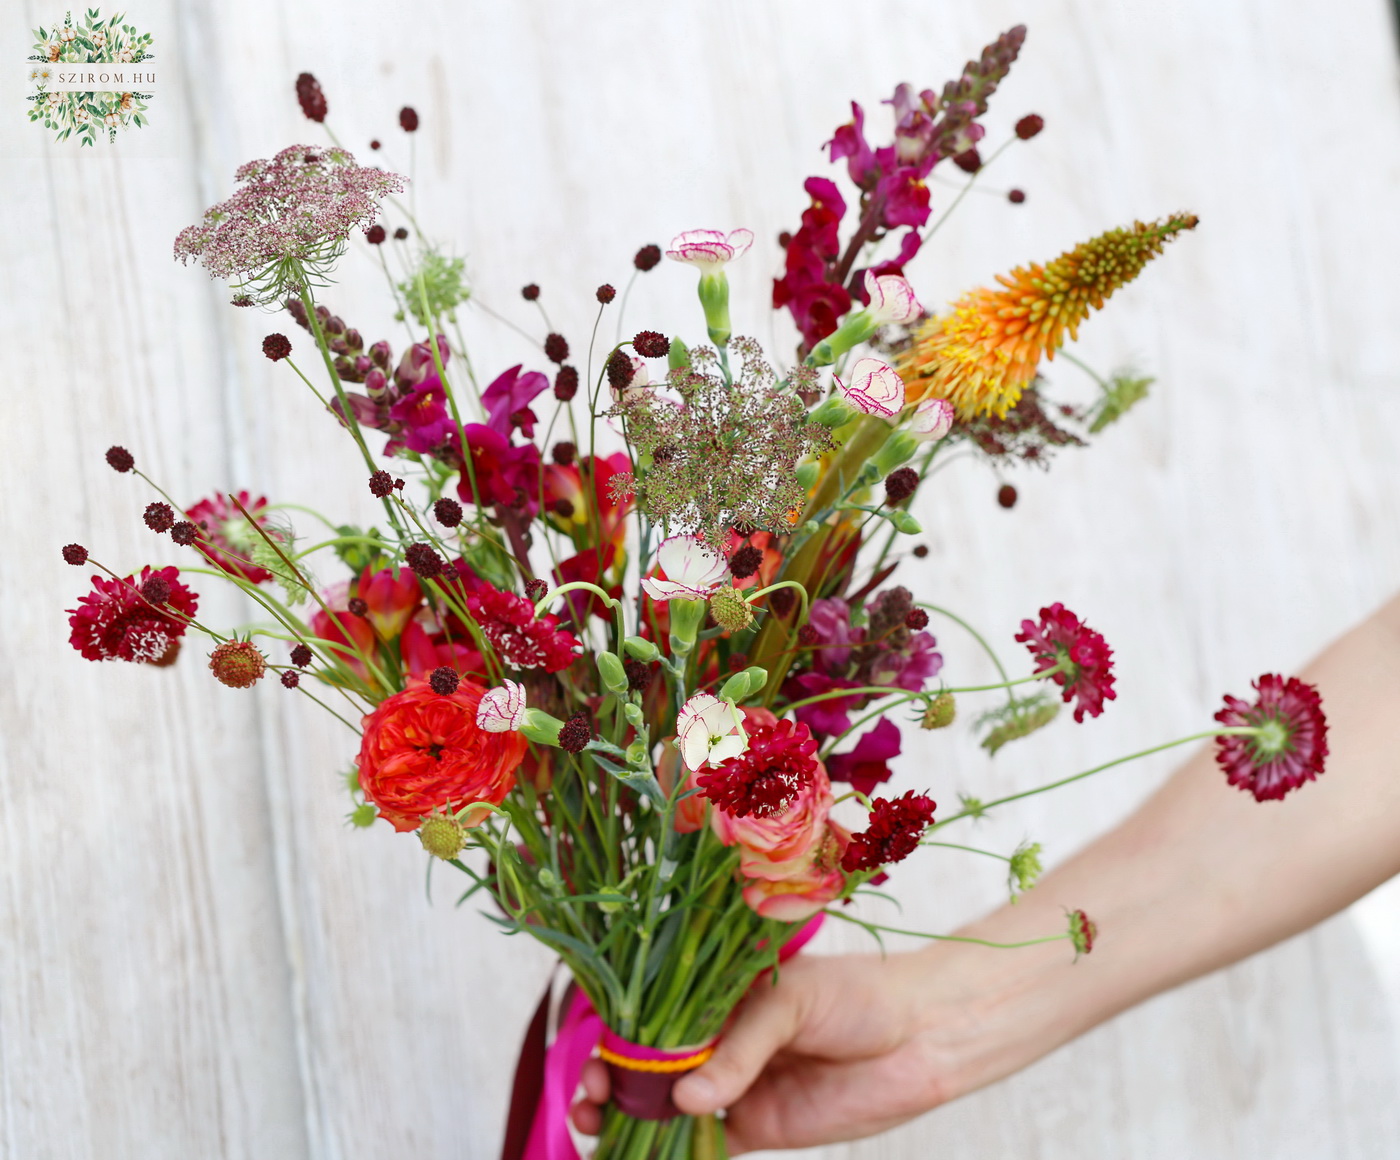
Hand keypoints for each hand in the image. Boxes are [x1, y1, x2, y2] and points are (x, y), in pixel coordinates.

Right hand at [570, 949, 974, 1152]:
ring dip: (629, 1120)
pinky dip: (673, 1154)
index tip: (595, 1059)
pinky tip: (643, 1157)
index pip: (653, 1013)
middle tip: (589, 1101)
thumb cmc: (858, 995)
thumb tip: (685, 1095)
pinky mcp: (758, 1127)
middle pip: (648, 1063)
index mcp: (719, 993)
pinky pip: (704, 1146)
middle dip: (611, 1082)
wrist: (923, 1036)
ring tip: (598, 1128)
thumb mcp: (791, 1000)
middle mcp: (719, 1038)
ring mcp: (735, 1084)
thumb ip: (741, 1047)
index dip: (618, 1036)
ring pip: (666, 1107)